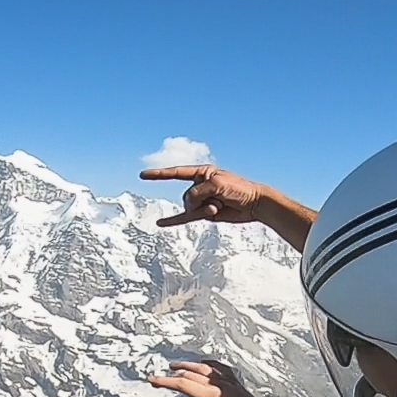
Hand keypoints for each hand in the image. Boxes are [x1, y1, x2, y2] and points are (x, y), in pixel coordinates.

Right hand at [141, 165, 270, 227]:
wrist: (254, 204)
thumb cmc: (239, 189)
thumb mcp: (217, 185)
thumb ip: (197, 193)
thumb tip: (187, 205)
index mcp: (202, 173)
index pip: (176, 173)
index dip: (158, 174)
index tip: (142, 175)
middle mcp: (199, 185)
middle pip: (186, 196)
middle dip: (200, 200)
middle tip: (218, 199)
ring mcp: (201, 200)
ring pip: (190, 208)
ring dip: (205, 210)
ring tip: (219, 207)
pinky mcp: (205, 213)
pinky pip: (185, 218)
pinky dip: (173, 220)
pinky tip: (160, 223)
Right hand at [147, 359, 295, 396]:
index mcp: (213, 396)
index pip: (184, 385)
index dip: (166, 382)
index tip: (152, 380)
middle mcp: (220, 385)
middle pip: (191, 375)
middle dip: (171, 375)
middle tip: (156, 377)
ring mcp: (228, 383)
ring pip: (204, 368)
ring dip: (188, 366)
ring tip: (174, 365)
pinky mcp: (235, 384)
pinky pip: (220, 368)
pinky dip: (209, 364)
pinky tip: (205, 364)